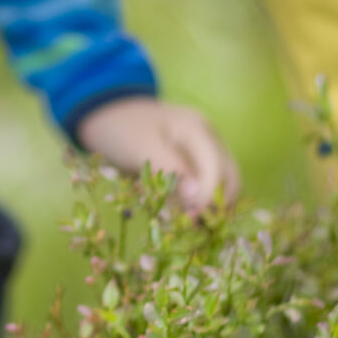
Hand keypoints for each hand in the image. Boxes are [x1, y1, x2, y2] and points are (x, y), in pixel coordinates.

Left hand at [75, 97, 240, 214]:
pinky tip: (180, 208)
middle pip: (229, 176)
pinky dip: (199, 198)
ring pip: (222, 181)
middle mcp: (209, 135)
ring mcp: (206, 145)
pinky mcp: (197, 156)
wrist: (107, 112)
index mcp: (197, 129)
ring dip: (209, 203)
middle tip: (193, 225)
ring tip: (185, 219)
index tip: (191, 218)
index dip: (209, 196)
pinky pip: (208, 181)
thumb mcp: (142, 149)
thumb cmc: (122, 129)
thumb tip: (199, 195)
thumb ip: (171, 169)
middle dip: (216, 203)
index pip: (217, 168)